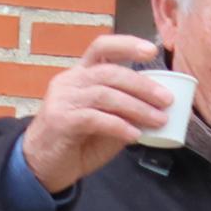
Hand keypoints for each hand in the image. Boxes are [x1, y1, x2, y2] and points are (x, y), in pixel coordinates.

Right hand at [17, 35, 183, 194]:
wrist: (43, 165)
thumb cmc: (77, 141)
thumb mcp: (107, 124)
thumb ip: (126, 113)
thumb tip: (158, 110)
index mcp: (81, 75)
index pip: (101, 48)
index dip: (126, 44)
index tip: (152, 50)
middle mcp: (70, 81)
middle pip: (109, 72)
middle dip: (142, 85)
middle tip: (167, 100)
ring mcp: (62, 99)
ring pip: (104, 94)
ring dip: (137, 107)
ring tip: (159, 120)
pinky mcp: (60, 120)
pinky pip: (94, 118)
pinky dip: (119, 125)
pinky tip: (135, 135)